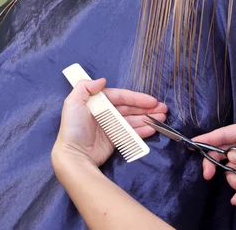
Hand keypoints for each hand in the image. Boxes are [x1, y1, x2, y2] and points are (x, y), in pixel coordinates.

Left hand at [52, 78, 166, 169]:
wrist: (73, 156)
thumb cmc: (73, 128)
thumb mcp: (73, 103)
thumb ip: (86, 87)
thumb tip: (103, 80)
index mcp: (98, 102)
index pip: (121, 97)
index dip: (137, 98)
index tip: (152, 100)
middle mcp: (106, 113)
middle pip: (130, 108)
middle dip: (147, 108)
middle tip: (163, 109)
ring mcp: (111, 128)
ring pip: (133, 120)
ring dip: (148, 119)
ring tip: (162, 118)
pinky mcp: (114, 141)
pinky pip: (131, 134)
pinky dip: (142, 131)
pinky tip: (153, 129)